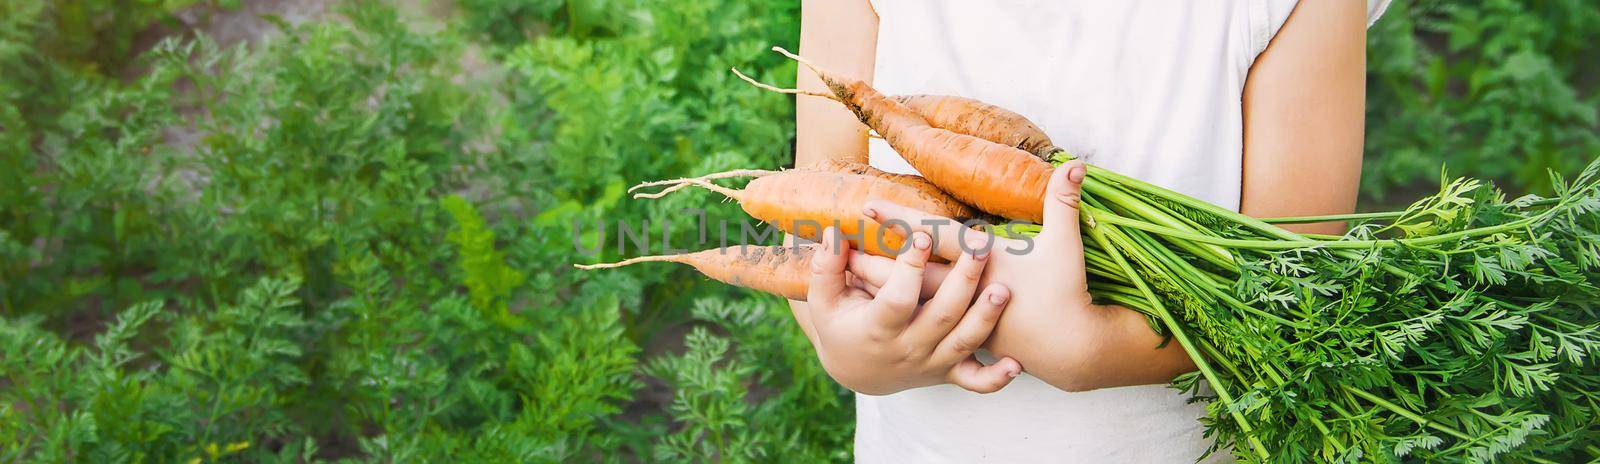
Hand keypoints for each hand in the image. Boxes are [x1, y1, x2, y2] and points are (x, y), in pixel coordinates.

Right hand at [804, 227, 1021, 394]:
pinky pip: (976, 382)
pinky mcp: (949, 373)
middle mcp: (909, 348)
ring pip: (964, 343)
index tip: (922, 236)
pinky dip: (996, 377)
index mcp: (878, 328)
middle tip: (981, 246)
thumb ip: (826, 267)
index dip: (909, 269)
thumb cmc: (840, 325)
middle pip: (942, 316)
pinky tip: (1016, 364)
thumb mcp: (824, 300)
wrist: (856, 371)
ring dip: (986, 317)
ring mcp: (932, 363)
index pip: (897, 299)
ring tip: (1004, 289)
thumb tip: (832, 232)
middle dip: (963, 281)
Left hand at [851, 161, 1194, 391]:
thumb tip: (1078, 163)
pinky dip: (898, 318)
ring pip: (908, 303)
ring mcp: (960, 319)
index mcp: (982, 266)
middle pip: (907, 274)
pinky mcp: (962, 337)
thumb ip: (1065, 203)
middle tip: (836, 242)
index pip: (932, 237)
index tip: (867, 203)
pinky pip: (920, 328)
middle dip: (872, 259)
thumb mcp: (1065, 247)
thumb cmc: (1067, 295)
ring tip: (846, 274)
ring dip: (878, 290)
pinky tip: (874, 310)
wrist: (1073, 351)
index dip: (900, 220)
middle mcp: (963, 293)